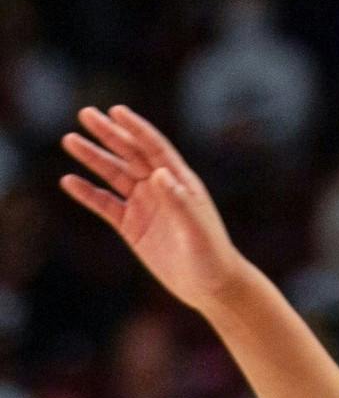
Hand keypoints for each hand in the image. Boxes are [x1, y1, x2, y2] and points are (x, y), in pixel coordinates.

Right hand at [60, 105, 250, 313]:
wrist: (211, 287)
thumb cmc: (212, 256)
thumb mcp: (197, 229)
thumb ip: (179, 202)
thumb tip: (158, 174)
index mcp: (180, 183)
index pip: (155, 149)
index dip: (136, 129)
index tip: (116, 110)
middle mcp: (161, 189)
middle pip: (130, 155)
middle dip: (109, 134)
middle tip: (85, 113)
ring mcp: (145, 206)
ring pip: (114, 175)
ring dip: (93, 158)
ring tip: (70, 140)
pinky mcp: (132, 226)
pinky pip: (105, 204)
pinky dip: (88, 193)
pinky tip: (68, 181)